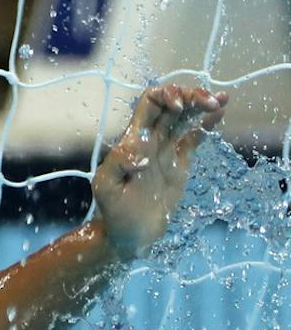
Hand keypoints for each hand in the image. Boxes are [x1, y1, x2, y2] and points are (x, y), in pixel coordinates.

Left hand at [92, 83, 226, 259]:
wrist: (129, 234)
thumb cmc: (114, 211)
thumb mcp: (107, 186)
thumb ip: (119, 164)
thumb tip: (142, 152)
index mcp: (133, 139)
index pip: (150, 104)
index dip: (166, 97)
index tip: (180, 107)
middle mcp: (150, 139)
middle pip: (172, 105)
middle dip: (190, 96)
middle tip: (209, 101)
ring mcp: (166, 149)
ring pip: (186, 117)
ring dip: (202, 104)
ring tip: (222, 99)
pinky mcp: (180, 163)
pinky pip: (194, 137)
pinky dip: (207, 123)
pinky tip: (219, 112)